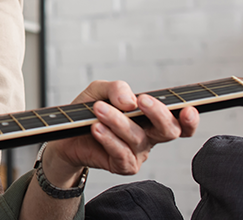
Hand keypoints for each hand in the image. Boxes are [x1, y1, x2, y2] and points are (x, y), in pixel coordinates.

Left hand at [46, 80, 199, 183]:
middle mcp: (149, 136)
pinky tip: (97, 128)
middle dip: (158, 114)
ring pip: (138, 138)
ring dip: (118, 121)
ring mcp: (138, 153)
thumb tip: (130, 101)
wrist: (66, 135)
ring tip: (99, 109)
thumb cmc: (89, 111)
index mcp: (150, 118)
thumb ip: (116, 89)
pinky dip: (109, 139)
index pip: (180, 121)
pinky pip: (122, 154)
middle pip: (169, 130)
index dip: (190, 119)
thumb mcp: (99, 91)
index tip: (188, 109)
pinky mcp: (123, 166)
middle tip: (141, 101)